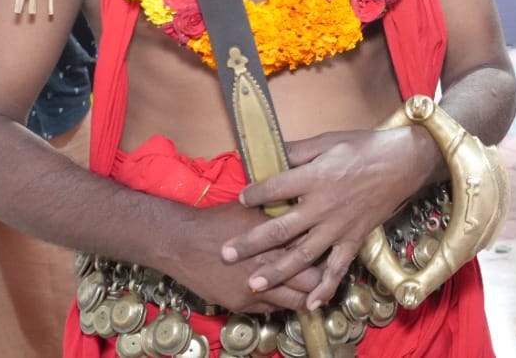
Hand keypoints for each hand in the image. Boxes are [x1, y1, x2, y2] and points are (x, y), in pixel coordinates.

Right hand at [165, 201, 326, 315]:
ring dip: (305, 297)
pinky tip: (286, 295)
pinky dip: (281, 303)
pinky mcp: (241, 304)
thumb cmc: (218, 220)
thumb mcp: (253, 208)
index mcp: (275, 240)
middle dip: (322, 281)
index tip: (334, 250)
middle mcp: (268, 268)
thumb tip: (300, 204)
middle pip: (310, 282)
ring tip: (314, 292)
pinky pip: (271, 310)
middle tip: (330, 276)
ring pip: (294, 302)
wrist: (181, 242)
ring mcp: (254, 290)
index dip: (327, 254)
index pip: (314, 254)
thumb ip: (278, 212)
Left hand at [222, 127, 436, 309]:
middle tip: (226, 253)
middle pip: (280, 229)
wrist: (404, 162)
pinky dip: (326, 287)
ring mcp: (339, 226)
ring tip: (255, 283)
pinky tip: (311, 303)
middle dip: (251, 243)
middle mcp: (323, 206)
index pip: (275, 189)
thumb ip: (298, 150)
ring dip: (278, 271)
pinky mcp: (354, 238)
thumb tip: (269, 153)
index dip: (254, 194)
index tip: (240, 198)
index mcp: (315, 177)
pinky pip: (338, 267)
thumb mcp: (328, 140)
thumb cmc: (364, 147)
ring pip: (303, 255)